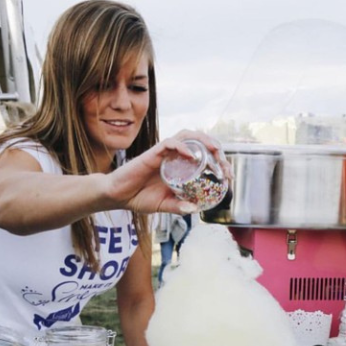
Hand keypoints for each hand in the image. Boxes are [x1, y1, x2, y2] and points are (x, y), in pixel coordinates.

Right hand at [106, 130, 232, 214]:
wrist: (117, 196)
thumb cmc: (138, 198)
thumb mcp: (163, 205)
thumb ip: (178, 206)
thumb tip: (195, 210)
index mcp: (179, 167)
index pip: (203, 157)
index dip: (218, 163)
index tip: (228, 176)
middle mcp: (174, 157)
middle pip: (199, 143)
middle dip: (216, 150)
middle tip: (225, 165)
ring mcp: (164, 153)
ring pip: (187, 136)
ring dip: (203, 140)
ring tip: (215, 150)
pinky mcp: (153, 153)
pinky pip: (170, 143)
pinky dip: (183, 146)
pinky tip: (192, 155)